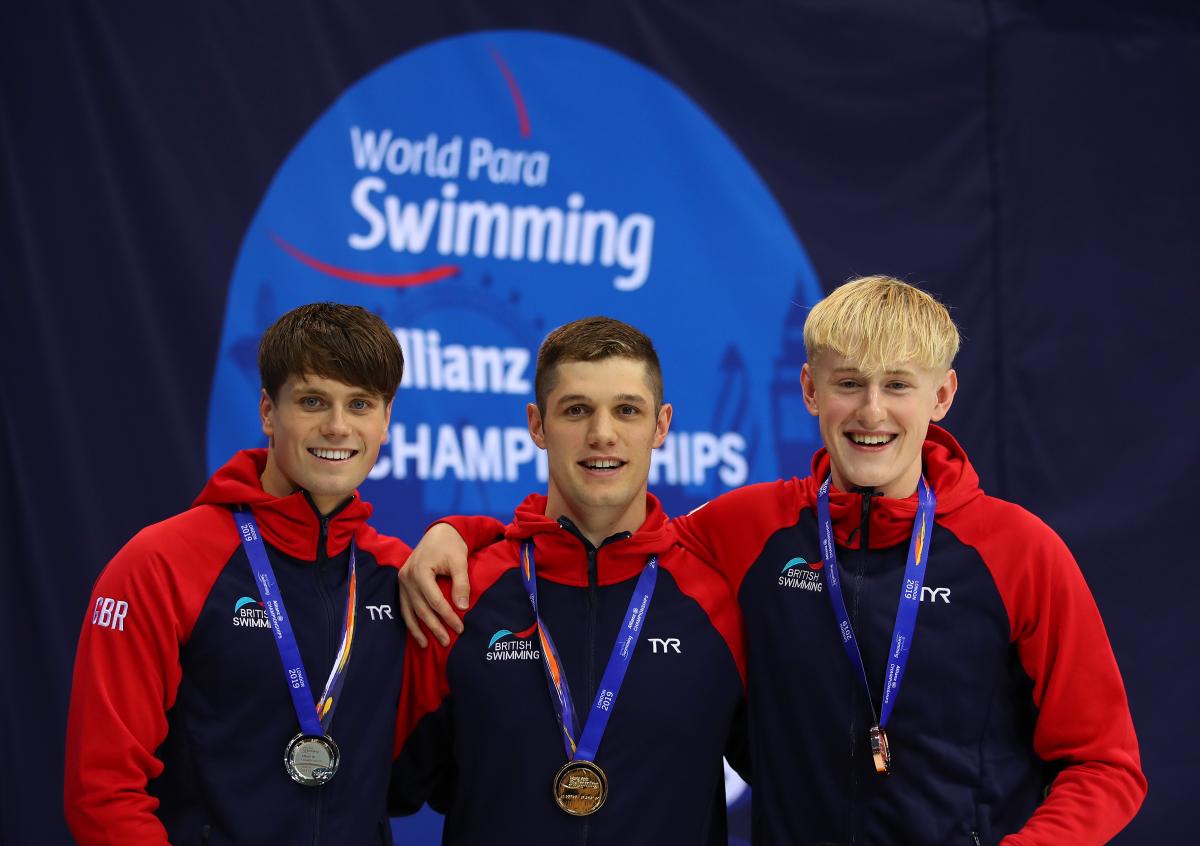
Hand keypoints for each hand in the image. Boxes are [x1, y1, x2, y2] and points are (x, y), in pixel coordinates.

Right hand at [398, 523, 469, 646]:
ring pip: (409, 611)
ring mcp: (402, 581)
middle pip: (421, 609)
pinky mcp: (401, 584)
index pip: (435, 601)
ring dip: (418, 630)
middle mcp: (407, 578)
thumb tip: (462, 607)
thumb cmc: (450, 546)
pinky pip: (404, 606)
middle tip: (447, 642)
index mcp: (420, 571)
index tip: (460, 628)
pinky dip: (410, 621)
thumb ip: (461, 583)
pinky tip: (417, 633)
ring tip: (427, 645)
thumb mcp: (460, 561)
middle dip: (434, 627)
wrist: (439, 533)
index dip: (448, 616)